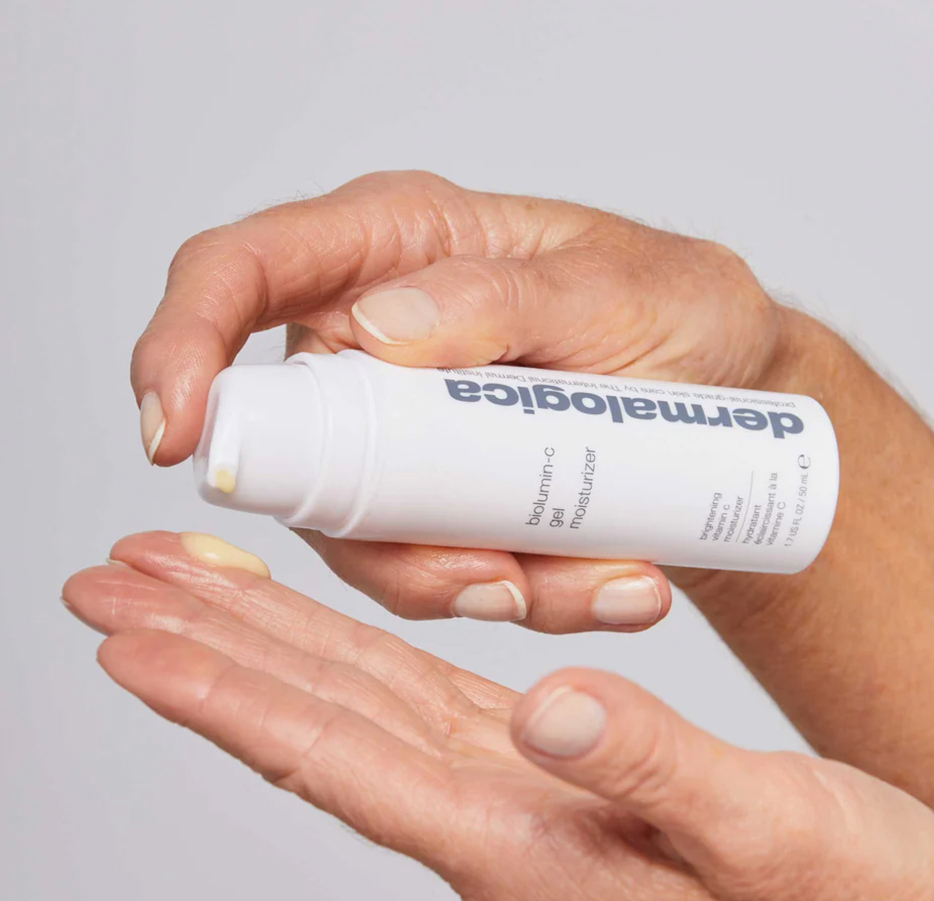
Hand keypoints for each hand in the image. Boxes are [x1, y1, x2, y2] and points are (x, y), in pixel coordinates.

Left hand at [63, 532, 933, 900]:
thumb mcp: (765, 831)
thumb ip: (653, 766)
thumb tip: (547, 705)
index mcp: (520, 843)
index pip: (334, 758)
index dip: (226, 695)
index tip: (132, 639)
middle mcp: (490, 818)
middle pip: (312, 719)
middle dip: (205, 648)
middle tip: (110, 585)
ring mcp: (511, 793)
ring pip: (349, 701)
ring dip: (259, 642)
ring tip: (178, 589)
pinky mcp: (547, 769)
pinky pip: (415, 699)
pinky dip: (346, 655)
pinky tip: (314, 632)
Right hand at [132, 170, 791, 632]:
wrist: (731, 392)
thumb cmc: (679, 314)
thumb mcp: (623, 290)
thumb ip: (507, 296)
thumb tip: (375, 328)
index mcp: (395, 247)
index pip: (238, 272)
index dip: (181, 346)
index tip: (174, 436)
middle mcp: (379, 347)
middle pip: (300, 450)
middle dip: (388, 539)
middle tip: (501, 575)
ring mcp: (410, 433)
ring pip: (375, 533)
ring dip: (473, 579)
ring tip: (605, 582)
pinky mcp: (450, 499)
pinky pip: (445, 565)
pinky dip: (525, 593)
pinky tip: (612, 586)